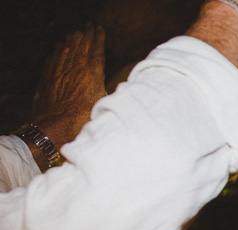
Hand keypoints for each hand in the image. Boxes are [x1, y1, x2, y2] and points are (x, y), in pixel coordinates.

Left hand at [31, 28, 105, 148]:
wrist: (52, 130)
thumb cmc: (81, 123)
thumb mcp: (103, 108)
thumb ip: (111, 94)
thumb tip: (126, 90)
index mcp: (91, 76)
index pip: (95, 51)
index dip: (98, 38)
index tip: (99, 29)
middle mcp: (74, 70)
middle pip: (80, 45)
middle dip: (85, 34)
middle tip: (89, 26)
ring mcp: (59, 73)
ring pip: (66, 49)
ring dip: (72, 39)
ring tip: (77, 32)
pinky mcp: (47, 78)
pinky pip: (54, 58)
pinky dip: (58, 49)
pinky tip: (60, 46)